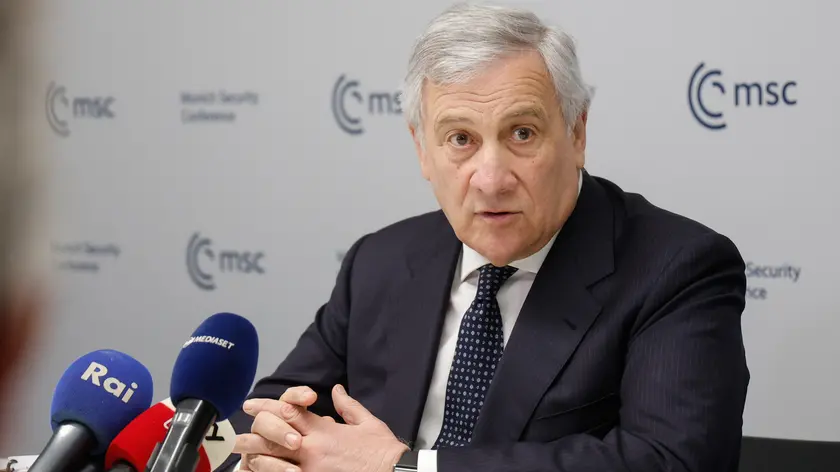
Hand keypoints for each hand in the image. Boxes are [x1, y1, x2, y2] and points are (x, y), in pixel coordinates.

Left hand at [234, 384, 408, 471]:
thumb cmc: (383, 450)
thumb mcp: (367, 422)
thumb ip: (348, 405)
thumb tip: (337, 390)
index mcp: (325, 430)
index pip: (290, 412)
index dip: (268, 407)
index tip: (252, 405)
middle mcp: (313, 448)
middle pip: (275, 437)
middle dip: (255, 435)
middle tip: (238, 437)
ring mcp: (312, 470)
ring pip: (276, 463)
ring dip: (259, 460)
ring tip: (246, 459)